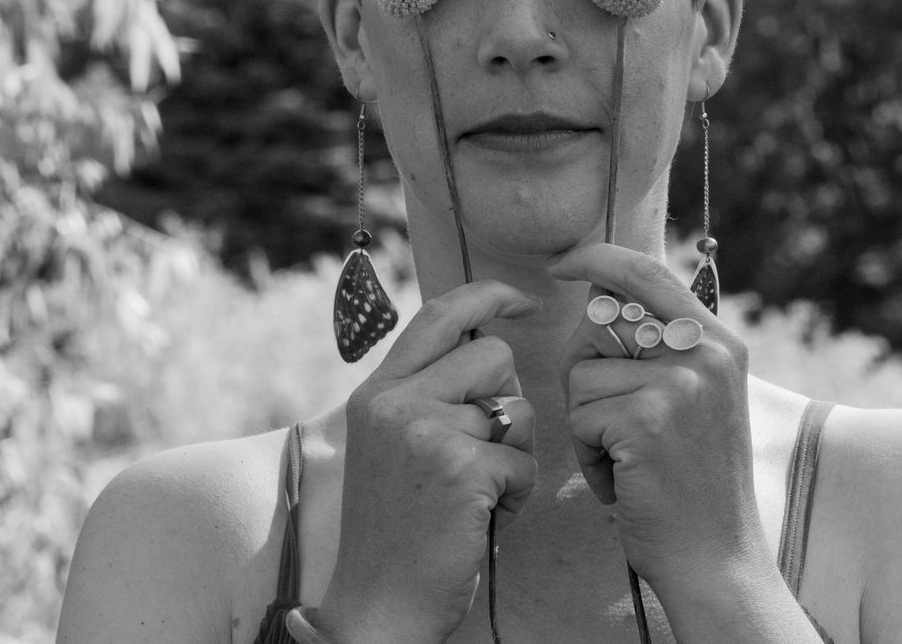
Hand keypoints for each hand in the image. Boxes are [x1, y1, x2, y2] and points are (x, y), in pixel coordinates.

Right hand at [318, 281, 539, 641]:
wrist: (377, 606)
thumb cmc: (397, 531)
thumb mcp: (391, 445)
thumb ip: (423, 394)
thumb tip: (485, 344)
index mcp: (377, 392)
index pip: (438, 313)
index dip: (489, 296)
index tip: (524, 300)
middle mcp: (395, 402)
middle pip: (493, 355)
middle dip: (507, 401)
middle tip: (484, 452)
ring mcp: (425, 433)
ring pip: (515, 408)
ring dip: (514, 453)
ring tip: (478, 491)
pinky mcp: (460, 468)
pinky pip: (523, 459)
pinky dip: (517, 492)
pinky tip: (484, 516)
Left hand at [553, 244, 761, 591]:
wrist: (716, 559)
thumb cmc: (692, 486)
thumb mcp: (697, 400)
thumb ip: (663, 348)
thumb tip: (600, 295)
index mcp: (720, 341)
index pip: (648, 272)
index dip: (598, 259)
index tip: (562, 263)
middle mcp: (707, 352)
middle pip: (601, 321)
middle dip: (584, 371)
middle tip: (612, 425)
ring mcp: (679, 383)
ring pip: (581, 374)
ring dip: (587, 423)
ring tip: (628, 460)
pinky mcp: (647, 417)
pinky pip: (578, 416)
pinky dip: (588, 455)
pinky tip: (624, 480)